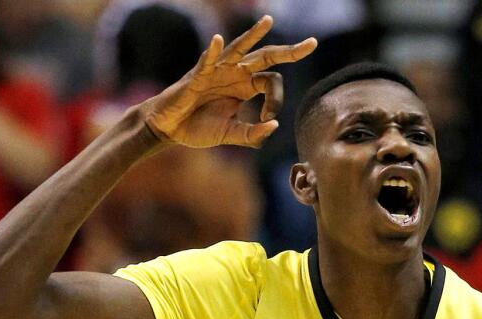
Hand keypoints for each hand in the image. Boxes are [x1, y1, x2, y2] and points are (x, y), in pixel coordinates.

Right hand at [141, 15, 315, 147]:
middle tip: (312, 44)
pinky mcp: (197, 75)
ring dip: (254, 34)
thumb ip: (252, 134)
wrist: (169, 128)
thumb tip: (274, 127)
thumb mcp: (230, 134)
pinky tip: (218, 40)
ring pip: (239, 48)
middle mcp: (235, 73)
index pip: (271, 82)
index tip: (267, 118)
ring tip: (268, 21)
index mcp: (245, 86)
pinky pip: (207, 60)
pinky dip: (213, 51)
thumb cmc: (198, 128)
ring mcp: (217, 71)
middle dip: (289, 51)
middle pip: (265, 57)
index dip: (275, 101)